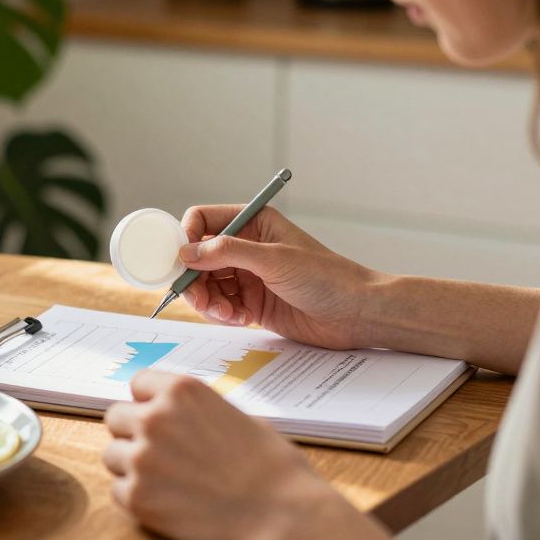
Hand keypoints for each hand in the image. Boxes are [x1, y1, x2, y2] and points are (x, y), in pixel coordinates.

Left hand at [103, 371, 390, 539]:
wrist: (283, 516)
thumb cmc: (272, 467)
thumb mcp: (237, 415)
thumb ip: (197, 411)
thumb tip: (179, 415)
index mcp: (182, 391)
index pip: (138, 382)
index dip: (149, 402)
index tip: (158, 417)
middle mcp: (155, 418)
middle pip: (116, 417)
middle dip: (134, 433)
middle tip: (160, 453)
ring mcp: (142, 458)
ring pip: (112, 455)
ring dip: (131, 466)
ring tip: (166, 480)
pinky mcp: (138, 498)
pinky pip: (118, 491)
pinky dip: (137, 498)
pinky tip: (167, 502)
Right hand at [178, 204, 379, 349]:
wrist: (355, 314)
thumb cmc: (326, 278)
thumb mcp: (274, 259)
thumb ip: (228, 252)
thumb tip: (187, 252)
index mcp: (253, 222)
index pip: (203, 220)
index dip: (187, 238)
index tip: (183, 261)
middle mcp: (246, 246)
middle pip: (198, 257)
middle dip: (194, 278)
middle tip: (200, 298)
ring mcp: (247, 275)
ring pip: (206, 284)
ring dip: (208, 300)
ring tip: (226, 313)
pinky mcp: (251, 302)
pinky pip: (220, 305)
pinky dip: (222, 313)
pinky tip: (240, 318)